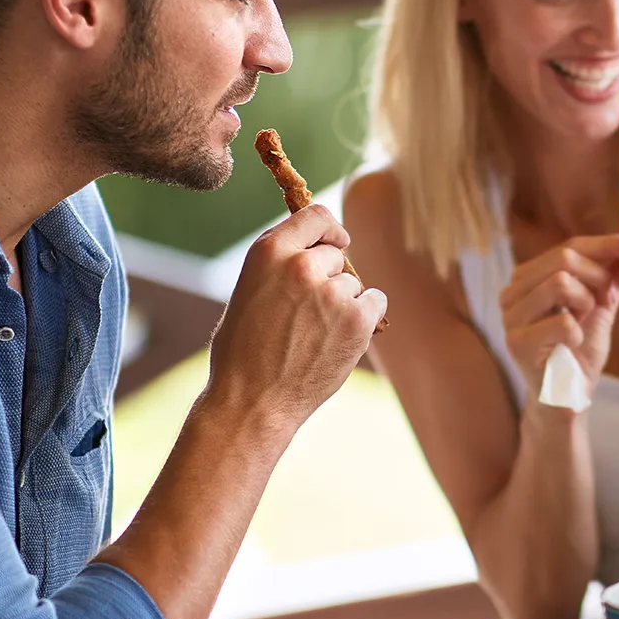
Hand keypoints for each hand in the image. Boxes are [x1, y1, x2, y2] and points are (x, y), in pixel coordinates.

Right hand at [207, 203, 387, 431]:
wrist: (251, 401)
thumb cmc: (243, 351)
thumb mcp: (249, 291)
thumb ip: (280, 265)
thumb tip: (315, 247)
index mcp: (268, 252)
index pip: (315, 216)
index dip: (329, 228)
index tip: (337, 240)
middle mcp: (302, 266)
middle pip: (335, 255)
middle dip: (328, 277)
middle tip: (308, 313)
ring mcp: (332, 293)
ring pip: (353, 284)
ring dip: (344, 302)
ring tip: (315, 335)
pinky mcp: (357, 320)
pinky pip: (376, 302)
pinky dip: (365, 318)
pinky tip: (339, 339)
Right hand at [499, 232, 618, 397]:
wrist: (568, 398)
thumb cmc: (578, 352)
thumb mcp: (602, 305)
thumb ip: (618, 273)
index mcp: (529, 278)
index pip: (569, 246)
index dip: (606, 244)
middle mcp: (512, 293)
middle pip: (563, 258)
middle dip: (598, 278)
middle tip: (607, 301)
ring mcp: (510, 318)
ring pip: (560, 283)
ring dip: (586, 305)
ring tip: (582, 325)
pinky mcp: (517, 344)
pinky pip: (563, 323)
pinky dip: (578, 335)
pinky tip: (570, 348)